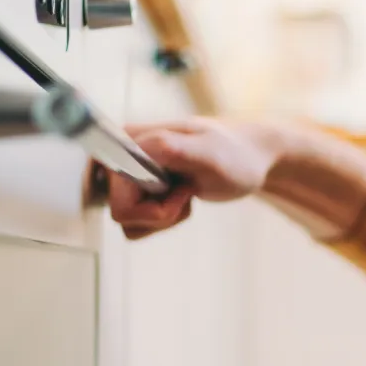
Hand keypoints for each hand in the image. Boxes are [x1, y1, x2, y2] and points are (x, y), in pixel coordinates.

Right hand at [109, 119, 280, 239]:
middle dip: (160, 213)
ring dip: (163, 217)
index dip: (149, 207)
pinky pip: (138, 223)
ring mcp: (128, 175)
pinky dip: (164, 218)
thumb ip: (174, 147)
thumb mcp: (209, 152)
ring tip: (186, 192)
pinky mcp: (138, 190)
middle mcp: (119, 157)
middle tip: (187, 192)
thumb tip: (141, 146)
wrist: (249, 159)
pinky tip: (182, 198)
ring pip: (129, 222)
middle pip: (121, 213)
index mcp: (127, 142)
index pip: (116, 197)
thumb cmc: (234, 154)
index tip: (180, 189)